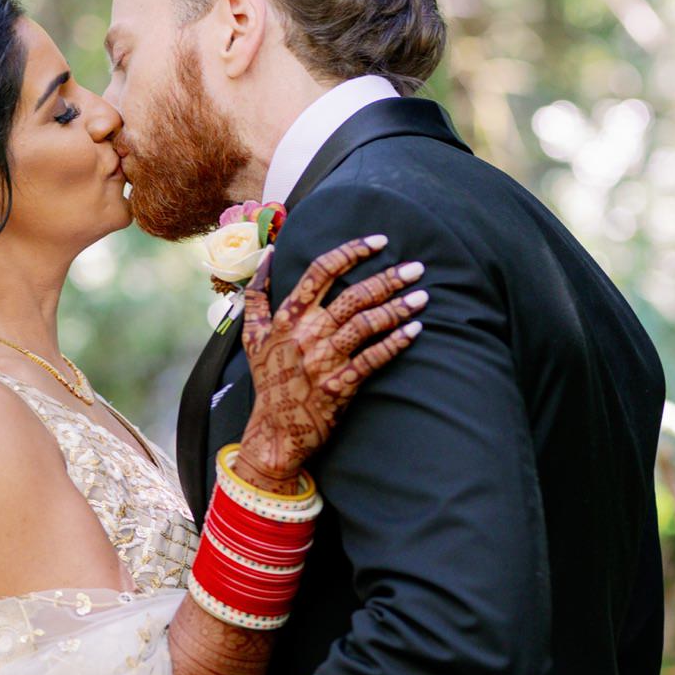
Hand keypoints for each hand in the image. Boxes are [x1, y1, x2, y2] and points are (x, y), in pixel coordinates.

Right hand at [236, 235, 425, 488]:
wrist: (274, 433)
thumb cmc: (268, 381)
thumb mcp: (252, 337)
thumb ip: (257, 296)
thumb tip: (268, 255)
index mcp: (286, 318)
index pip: (320, 272)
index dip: (351, 251)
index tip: (379, 242)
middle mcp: (305, 335)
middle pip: (352, 295)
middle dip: (388, 278)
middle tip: (417, 268)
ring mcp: (322, 360)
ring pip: (366, 324)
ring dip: (398, 308)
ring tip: (423, 296)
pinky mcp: (339, 385)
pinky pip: (372, 358)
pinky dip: (395, 342)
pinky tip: (415, 329)